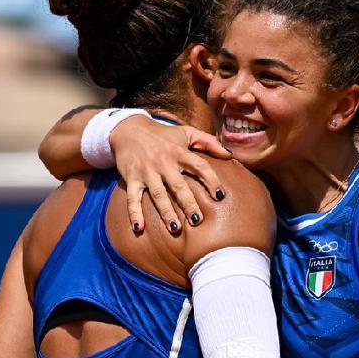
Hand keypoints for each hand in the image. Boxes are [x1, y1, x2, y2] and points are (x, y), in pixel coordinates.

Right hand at [112, 115, 231, 235]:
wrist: (129, 129)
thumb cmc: (162, 135)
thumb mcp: (186, 132)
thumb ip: (208, 142)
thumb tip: (229, 155)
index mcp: (179, 152)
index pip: (199, 166)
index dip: (211, 180)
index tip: (220, 196)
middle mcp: (163, 162)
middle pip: (178, 186)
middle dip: (188, 203)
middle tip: (198, 220)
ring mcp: (146, 172)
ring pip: (158, 195)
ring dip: (166, 212)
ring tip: (175, 228)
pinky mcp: (131, 178)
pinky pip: (132, 198)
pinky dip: (134, 213)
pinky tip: (139, 228)